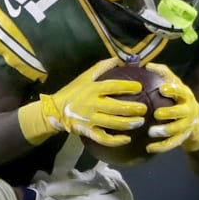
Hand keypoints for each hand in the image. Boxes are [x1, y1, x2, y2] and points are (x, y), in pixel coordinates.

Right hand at [18, 58, 145, 145]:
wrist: (54, 110)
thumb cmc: (72, 92)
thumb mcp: (84, 77)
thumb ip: (101, 67)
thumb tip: (118, 59)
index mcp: (92, 89)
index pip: (113, 86)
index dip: (128, 87)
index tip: (139, 87)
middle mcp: (91, 104)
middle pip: (115, 107)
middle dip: (132, 108)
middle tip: (144, 109)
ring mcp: (89, 119)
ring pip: (112, 123)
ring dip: (128, 123)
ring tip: (140, 122)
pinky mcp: (87, 131)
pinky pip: (103, 138)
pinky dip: (115, 140)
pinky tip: (126, 139)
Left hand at [144, 62, 198, 152]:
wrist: (196, 122)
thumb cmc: (178, 99)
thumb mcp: (175, 85)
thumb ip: (163, 74)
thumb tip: (147, 64)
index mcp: (185, 96)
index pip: (181, 91)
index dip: (173, 90)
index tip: (163, 89)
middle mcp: (188, 110)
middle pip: (181, 112)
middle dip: (170, 113)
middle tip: (157, 114)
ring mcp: (186, 125)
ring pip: (178, 129)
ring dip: (165, 131)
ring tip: (151, 132)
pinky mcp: (182, 138)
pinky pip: (172, 144)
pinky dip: (161, 147)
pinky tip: (148, 148)